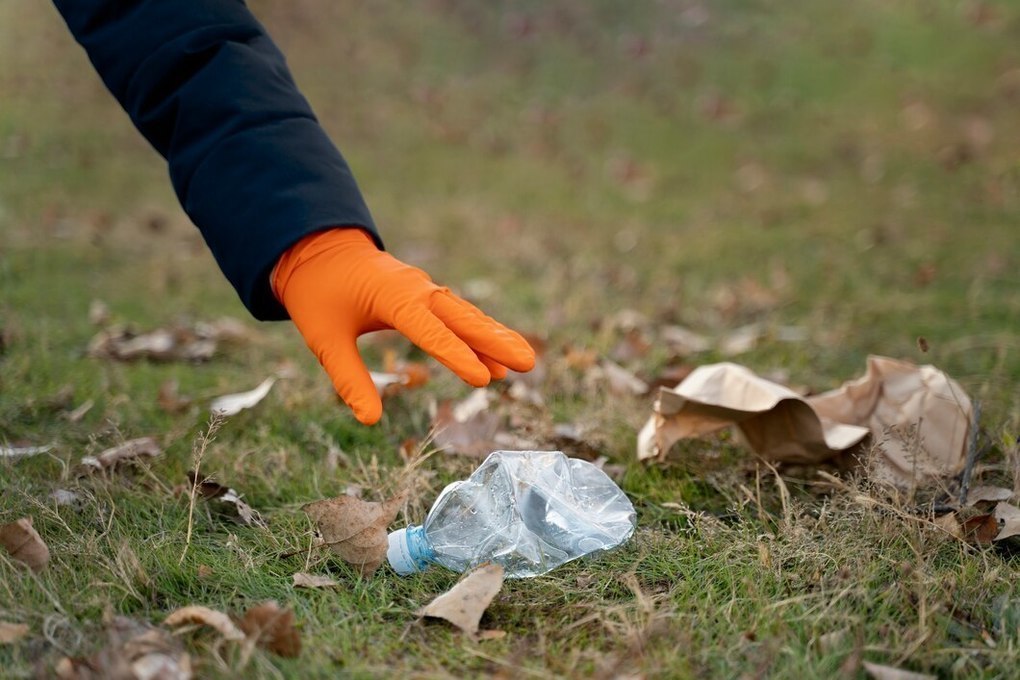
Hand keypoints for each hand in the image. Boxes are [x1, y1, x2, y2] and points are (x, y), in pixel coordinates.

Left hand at [273, 228, 535, 423]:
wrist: (318, 249)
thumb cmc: (318, 292)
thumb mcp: (323, 337)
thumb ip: (348, 377)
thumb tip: (369, 420)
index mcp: (391, 296)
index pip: (428, 331)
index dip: (455, 356)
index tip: (482, 379)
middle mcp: (416, 290)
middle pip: (462, 318)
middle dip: (495, 342)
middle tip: (528, 364)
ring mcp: (424, 290)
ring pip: (466, 316)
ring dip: (495, 338)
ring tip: (525, 363)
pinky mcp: (425, 296)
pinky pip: (457, 317)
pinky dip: (478, 335)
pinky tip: (496, 360)